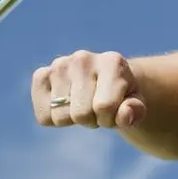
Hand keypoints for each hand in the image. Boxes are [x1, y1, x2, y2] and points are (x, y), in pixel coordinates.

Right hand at [30, 51, 146, 128]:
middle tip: (97, 108)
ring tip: (83, 104)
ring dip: (73, 120)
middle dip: (92, 120)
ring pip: (60, 116)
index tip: (115, 110)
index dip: (110, 119)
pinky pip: (43, 116)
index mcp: (112, 62)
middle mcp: (83, 58)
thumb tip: (125, 116)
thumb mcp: (136, 103)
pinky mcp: (41, 75)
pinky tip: (66, 104)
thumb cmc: (123, 94)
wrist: (106, 79)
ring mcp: (59, 65)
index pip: (104, 106)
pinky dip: (54, 119)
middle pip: (81, 114)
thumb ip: (135, 110)